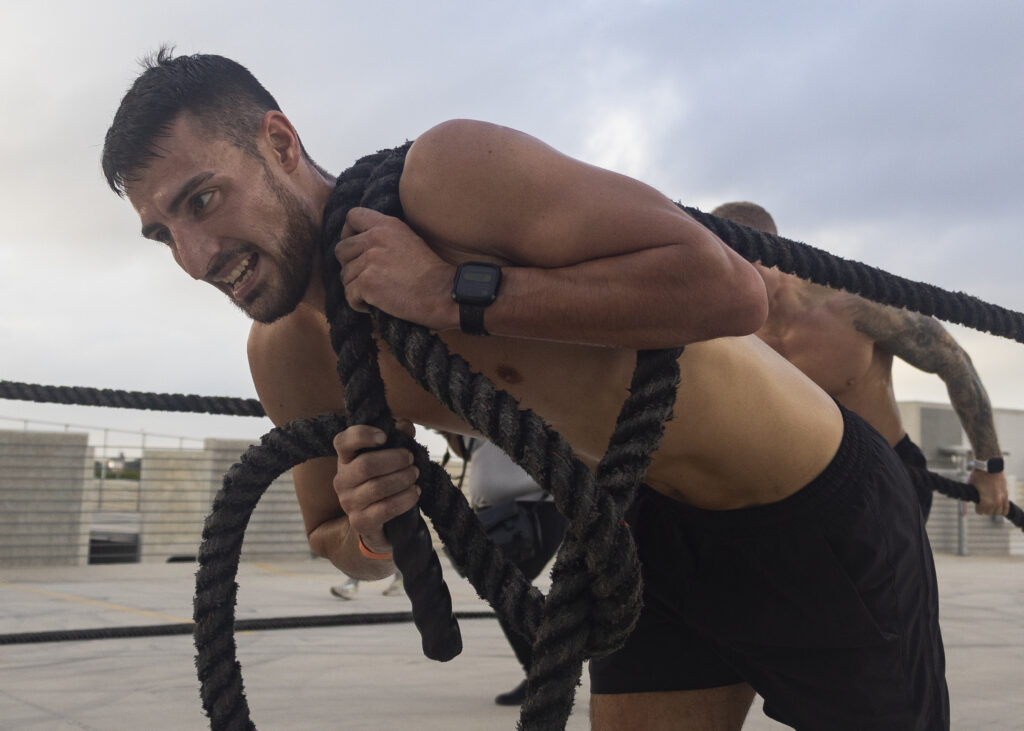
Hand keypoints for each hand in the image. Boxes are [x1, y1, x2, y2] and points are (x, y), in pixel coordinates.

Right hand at [332, 419, 420, 553]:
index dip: (362, 435)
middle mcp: (342, 479)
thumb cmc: (383, 480)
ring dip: (403, 479)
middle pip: (366, 465)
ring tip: (415, 475)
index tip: (384, 436)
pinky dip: (405, 499)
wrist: (378, 521)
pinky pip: (385, 509)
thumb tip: (406, 426)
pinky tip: (415, 493)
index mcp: (346, 458)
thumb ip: (398, 438)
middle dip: (395, 460)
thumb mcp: (390, 457)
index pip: (342, 441)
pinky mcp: (359, 521)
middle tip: (411, 460)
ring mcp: (348, 502)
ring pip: (377, 487)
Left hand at [334, 207, 456, 328]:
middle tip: (366, 278)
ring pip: (345, 276)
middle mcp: (375, 239)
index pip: (353, 216)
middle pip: (341, 250)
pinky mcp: (367, 283)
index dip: (348, 233)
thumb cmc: (431, 273)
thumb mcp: (409, 240)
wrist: (443, 293)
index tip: (356, 248)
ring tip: (378, 294)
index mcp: (387, 225)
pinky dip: (360, 304)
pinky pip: (349, 296)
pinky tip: (376, 305)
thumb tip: (361, 246)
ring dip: (357, 288)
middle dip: (350, 266)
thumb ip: (385, 237)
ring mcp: (369, 261)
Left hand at [968, 470, 1009, 515]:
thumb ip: (972, 496)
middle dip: (985, 508)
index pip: (980, 512)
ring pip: (998, 512)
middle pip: (989, 512)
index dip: (977, 508)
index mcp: (984, 502)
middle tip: (983, 503)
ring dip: (994, 510)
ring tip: (990, 505)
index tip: (977, 504)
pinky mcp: (1006, 495)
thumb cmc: (978, 476)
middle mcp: (994, 503)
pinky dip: (1003, 510)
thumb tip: (969, 500)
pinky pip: (1006, 508)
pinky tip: (999, 509)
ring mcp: (1001, 499)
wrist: (990, 467)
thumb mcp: (971, 487)